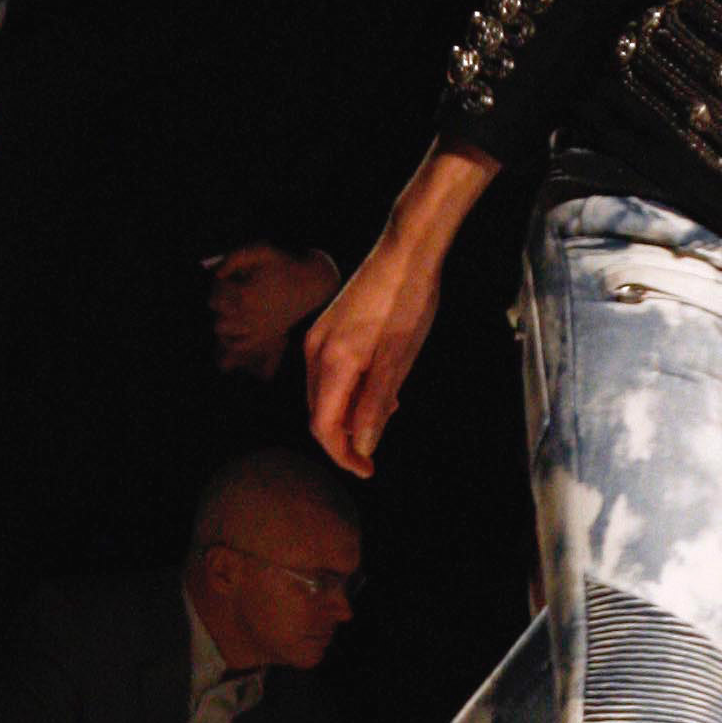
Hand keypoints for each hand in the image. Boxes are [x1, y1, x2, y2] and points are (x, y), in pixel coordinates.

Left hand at [206, 241, 336, 376]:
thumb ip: (233, 258)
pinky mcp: (262, 337)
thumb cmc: (284, 265)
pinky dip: (230, 336)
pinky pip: (236, 344)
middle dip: (219, 295)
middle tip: (230, 289)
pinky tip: (236, 324)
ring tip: (232, 306)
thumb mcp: (260, 250)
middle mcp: (248, 314)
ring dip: (221, 314)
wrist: (310, 285)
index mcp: (245, 293)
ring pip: (220, 327)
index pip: (215, 290)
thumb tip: (217, 273)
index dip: (219, 281)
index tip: (229, 276)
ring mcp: (255, 328)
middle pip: (215, 307)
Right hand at [304, 219, 446, 476]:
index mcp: (331, 362)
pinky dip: (350, 391)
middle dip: (344, 438)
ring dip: (349, 414)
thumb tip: (362, 446)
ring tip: (386, 414)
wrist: (406, 253)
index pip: (322, 426)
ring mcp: (318, 338)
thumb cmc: (407, 303)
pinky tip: (380, 389)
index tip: (367, 470)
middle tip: (377, 451)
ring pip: (325, 394)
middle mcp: (314, 351)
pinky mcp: (328, 329)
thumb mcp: (397, 361)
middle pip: (319, 413)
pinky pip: (331, 374)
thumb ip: (376, 405)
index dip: (342, 455)